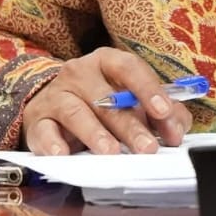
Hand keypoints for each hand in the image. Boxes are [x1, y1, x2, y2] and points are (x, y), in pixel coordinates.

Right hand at [20, 48, 191, 156]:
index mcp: (107, 61)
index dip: (148, 89)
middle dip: (130, 126)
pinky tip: (63, 153)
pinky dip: (52, 142)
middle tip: (147, 149)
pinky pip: (44, 130)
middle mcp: (80, 73)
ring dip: (96, 134)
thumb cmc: (99, 102)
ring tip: (111, 153)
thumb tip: (178, 127)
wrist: (51, 105)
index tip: (164, 111)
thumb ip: (160, 112)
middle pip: (107, 99)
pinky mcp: (38, 119)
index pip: (130, 68)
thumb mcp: (130, 100)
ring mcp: (57, 94)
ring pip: (76, 112)